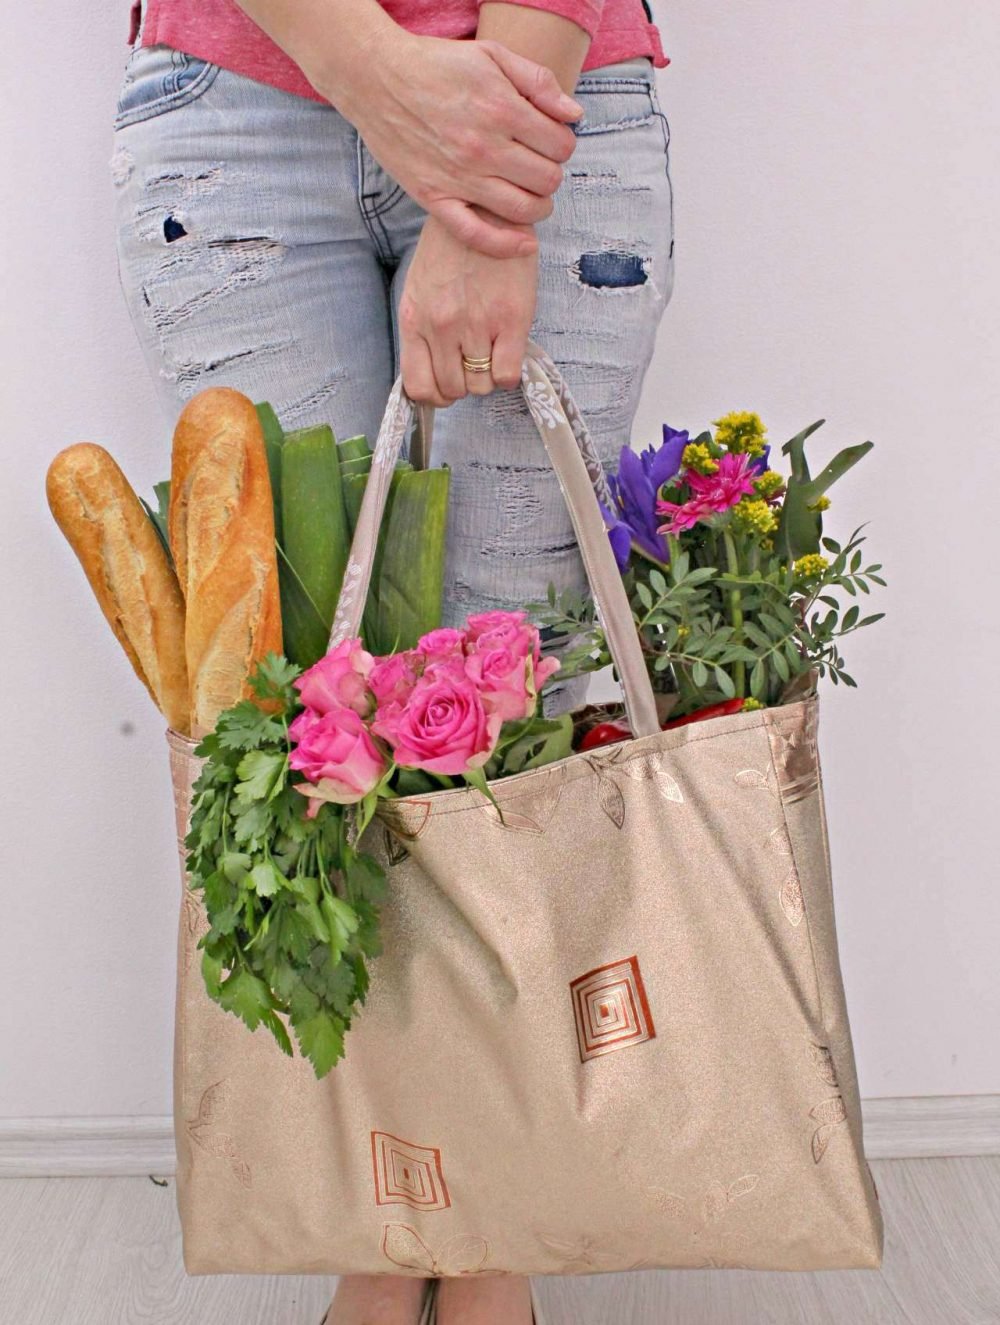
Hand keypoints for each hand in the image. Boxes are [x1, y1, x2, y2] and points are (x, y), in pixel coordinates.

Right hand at [327, 33, 580, 257]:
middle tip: (539, 164)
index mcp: (501, 109)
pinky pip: (477, 235)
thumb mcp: (492, 54)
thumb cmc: (436, 63)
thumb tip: (575, 117)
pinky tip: (524, 243)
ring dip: (538, 206)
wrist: (376, 78)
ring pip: (523, 210)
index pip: (560, 146)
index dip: (564, 144)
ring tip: (532, 193)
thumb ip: (538, 82)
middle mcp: (484, 148)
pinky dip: (506, 245)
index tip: (552, 140)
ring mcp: (459, 178)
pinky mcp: (435, 197)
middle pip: (547, 180)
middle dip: (552, 173)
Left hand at [398, 213, 538, 405]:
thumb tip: (434, 367)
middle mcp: (440, 326)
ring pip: (481, 386)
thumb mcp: (420, 286)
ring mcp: (475, 325)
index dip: (436, 394)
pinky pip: (507, 375)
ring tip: (492, 348)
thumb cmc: (453, 246)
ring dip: (488, 374)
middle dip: (465, 381)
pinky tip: (509, 348)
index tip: (447, 384)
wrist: (486, 207)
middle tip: (474, 359)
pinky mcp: (510, 320)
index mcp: (414, 318)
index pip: (417, 387)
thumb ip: (422, 327)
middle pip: (453, 390)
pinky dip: (509, 371)